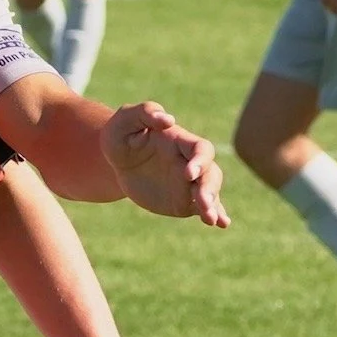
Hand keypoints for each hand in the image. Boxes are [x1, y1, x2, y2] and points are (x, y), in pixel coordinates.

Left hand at [101, 101, 228, 227]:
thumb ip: (146, 112)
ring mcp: (188, 182)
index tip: (188, 174)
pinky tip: (222, 223)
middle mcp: (189, 162)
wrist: (115, 161)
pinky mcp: (183, 199)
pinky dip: (214, 214)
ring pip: (209, 191)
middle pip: (210, 173)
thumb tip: (168, 119)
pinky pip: (202, 207)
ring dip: (213, 204)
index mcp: (180, 141)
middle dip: (209, 187)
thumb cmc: (121, 134)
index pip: (200, 149)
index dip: (199, 161)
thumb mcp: (126, 119)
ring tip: (210, 219)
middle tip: (203, 202)